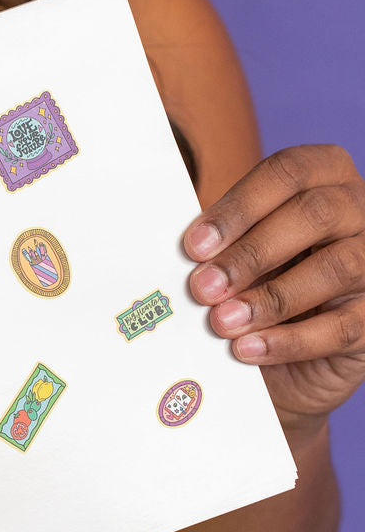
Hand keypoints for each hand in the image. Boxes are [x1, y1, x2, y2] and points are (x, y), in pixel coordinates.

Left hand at [184, 144, 364, 433]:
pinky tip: (248, 349)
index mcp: (326, 176)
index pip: (288, 172)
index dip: (239, 207)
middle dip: (251, 252)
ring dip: (271, 298)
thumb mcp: (241, 254)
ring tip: (223, 322)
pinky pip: (342, 327)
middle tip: (202, 286)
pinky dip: (290, 341)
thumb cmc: (260, 284)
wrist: (288, 359)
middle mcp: (361, 211)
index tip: (195, 244)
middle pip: (314, 214)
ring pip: (336, 268)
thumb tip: (185, 252)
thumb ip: (222, 242)